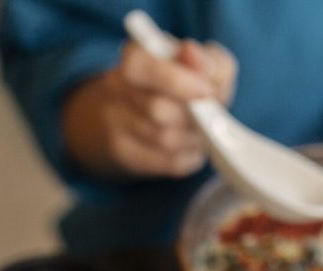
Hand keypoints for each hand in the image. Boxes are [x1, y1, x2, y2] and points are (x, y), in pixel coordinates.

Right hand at [63, 37, 237, 179]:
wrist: (148, 112)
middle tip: (208, 115)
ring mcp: (114, 123)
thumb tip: (196, 59)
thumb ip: (207, 59)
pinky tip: (191, 146)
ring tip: (201, 130)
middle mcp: (115, 87)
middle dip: (191, 116)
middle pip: (156, 110)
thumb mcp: (202, 63)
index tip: (206, 91)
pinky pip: (167, 162)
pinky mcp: (124, 154)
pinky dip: (189, 156)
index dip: (176, 82)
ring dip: (192, 137)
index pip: (142, 69)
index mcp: (134, 57)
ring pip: (163, 139)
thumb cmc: (183, 82)